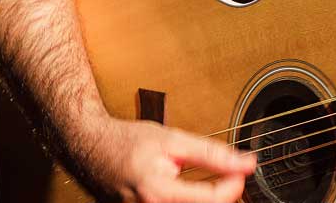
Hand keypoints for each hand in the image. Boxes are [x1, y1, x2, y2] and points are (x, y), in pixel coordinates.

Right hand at [77, 116, 255, 202]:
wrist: (90, 147)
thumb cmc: (127, 142)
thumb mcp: (173, 139)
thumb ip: (211, 154)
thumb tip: (245, 163)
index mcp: (157, 193)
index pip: (211, 201)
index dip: (233, 186)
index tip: (242, 172)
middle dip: (221, 197)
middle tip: (229, 179)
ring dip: (205, 200)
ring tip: (211, 186)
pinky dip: (188, 201)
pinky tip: (190, 194)